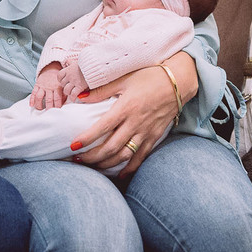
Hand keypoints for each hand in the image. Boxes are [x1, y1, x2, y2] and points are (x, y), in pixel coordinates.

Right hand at [30, 63, 65, 109]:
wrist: (51, 69)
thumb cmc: (58, 80)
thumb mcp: (63, 85)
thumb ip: (64, 94)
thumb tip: (64, 105)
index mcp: (58, 87)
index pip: (57, 98)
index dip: (57, 106)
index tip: (57, 112)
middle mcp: (50, 87)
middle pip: (48, 99)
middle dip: (48, 108)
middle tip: (48, 114)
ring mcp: (43, 86)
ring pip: (39, 96)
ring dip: (39, 104)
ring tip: (40, 110)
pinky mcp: (37, 85)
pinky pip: (33, 92)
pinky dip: (32, 99)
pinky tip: (31, 105)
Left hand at [58, 62, 89, 100]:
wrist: (94, 65)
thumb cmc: (87, 63)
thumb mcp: (76, 61)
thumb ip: (70, 61)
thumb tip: (66, 61)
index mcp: (68, 69)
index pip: (59, 76)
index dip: (61, 79)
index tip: (64, 81)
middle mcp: (70, 76)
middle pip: (62, 84)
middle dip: (65, 86)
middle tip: (70, 87)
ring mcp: (74, 81)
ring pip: (66, 90)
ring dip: (68, 92)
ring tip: (72, 92)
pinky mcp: (80, 86)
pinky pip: (73, 94)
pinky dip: (73, 97)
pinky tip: (74, 98)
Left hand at [71, 54, 196, 176]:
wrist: (178, 82)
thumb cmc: (149, 76)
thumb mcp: (124, 79)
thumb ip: (102, 90)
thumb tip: (80, 96)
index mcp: (126, 107)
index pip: (102, 127)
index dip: (87, 138)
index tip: (73, 146)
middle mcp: (135, 122)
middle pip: (111, 147)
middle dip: (92, 157)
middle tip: (77, 160)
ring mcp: (146, 132)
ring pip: (124, 155)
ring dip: (107, 164)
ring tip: (93, 167)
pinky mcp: (154, 137)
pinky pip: (140, 157)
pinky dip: (129, 168)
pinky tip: (119, 175)